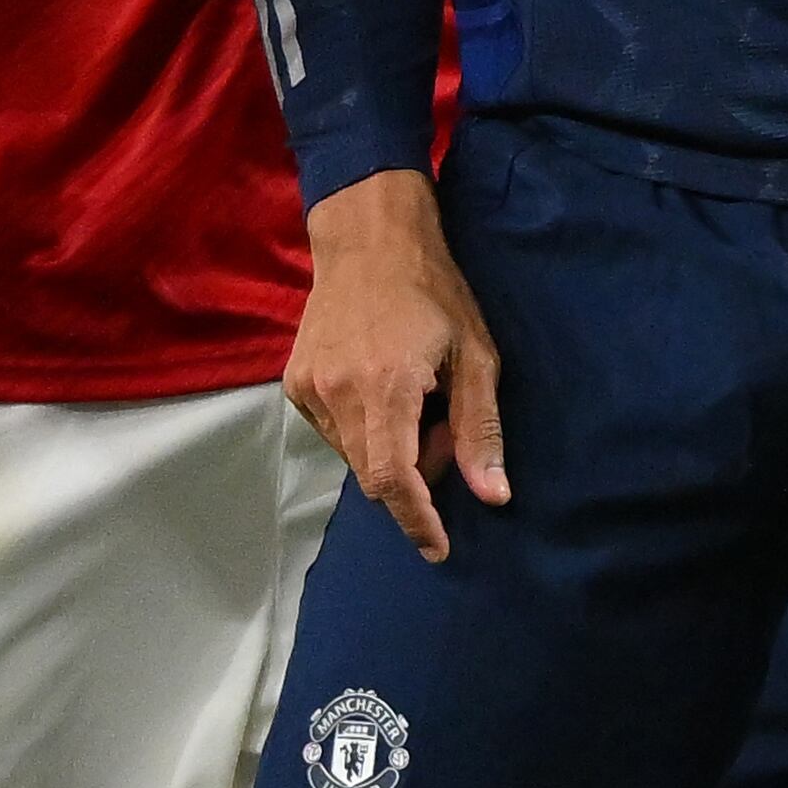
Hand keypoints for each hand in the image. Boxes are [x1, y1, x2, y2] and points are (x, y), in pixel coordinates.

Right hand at [286, 169, 507, 559]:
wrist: (368, 239)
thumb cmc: (434, 291)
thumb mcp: (475, 355)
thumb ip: (481, 429)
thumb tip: (493, 496)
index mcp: (387, 386)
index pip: (394, 479)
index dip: (417, 521)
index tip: (438, 548)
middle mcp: (338, 392)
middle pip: (373, 475)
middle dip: (414, 478)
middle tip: (444, 433)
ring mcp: (309, 388)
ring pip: (353, 456)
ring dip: (390, 452)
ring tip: (418, 403)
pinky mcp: (295, 383)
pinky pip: (334, 432)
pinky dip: (364, 431)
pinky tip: (385, 390)